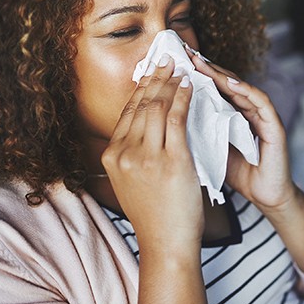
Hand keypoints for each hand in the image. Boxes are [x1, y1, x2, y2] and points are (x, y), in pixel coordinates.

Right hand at [101, 55, 203, 249]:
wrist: (166, 244)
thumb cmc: (156, 216)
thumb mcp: (132, 183)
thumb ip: (133, 157)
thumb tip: (143, 133)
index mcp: (112, 157)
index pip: (127, 113)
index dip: (141, 89)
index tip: (151, 72)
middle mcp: (124, 153)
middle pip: (140, 105)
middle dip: (155, 78)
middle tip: (167, 59)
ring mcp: (146, 157)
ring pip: (157, 107)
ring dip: (170, 83)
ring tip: (181, 68)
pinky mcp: (171, 160)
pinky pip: (177, 119)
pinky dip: (184, 99)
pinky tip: (191, 87)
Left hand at [188, 50, 297, 216]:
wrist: (266, 196)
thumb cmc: (239, 174)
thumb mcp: (209, 150)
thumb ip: (195, 132)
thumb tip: (165, 120)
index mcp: (231, 116)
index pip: (212, 90)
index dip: (194, 77)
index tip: (173, 66)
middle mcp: (247, 111)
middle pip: (225, 83)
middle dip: (205, 68)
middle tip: (185, 54)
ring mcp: (262, 116)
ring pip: (241, 88)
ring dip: (222, 74)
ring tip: (202, 63)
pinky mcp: (275, 126)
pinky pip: (261, 102)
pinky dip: (247, 91)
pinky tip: (231, 83)